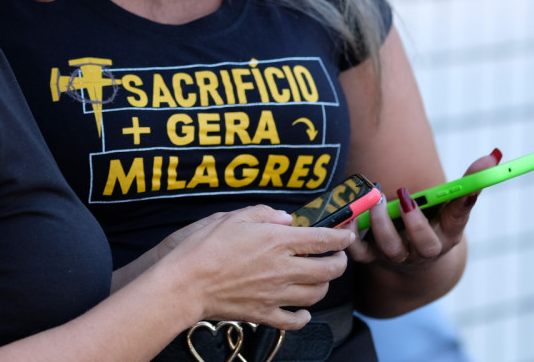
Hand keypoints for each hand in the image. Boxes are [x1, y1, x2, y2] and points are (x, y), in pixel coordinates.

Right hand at [163, 205, 355, 329]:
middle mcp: (283, 269)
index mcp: (277, 241)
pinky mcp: (265, 313)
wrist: (186, 283)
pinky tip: (303, 310)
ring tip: (320, 278)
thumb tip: (286, 219)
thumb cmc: (205, 247)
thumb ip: (263, 214)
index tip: (347, 235)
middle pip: (328, 270)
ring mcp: (276, 294)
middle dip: (340, 262)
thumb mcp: (231, 217)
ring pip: (316, 294)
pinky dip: (304, 316)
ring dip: (324, 286)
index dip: (340, 237)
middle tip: (338, 257)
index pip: (322, 240)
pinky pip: (295, 320)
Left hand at [349, 148, 500, 270]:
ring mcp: (396, 254)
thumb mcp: (449, 205)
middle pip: (424, 244)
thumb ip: (468, 183)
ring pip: (390, 247)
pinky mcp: (371, 256)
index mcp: (446, 234)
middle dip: (415, 221)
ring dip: (380, 222)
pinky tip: (350, 213)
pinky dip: (352, 235)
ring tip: (375, 197)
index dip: (463, 205)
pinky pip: (359, 252)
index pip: (458, 220)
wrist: (408, 259)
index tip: (466, 190)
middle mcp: (422, 249)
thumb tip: (494, 155)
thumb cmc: (432, 222)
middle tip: (405, 195)